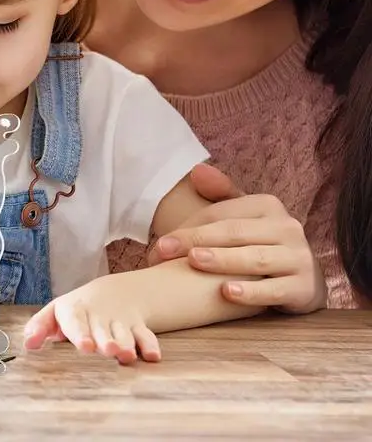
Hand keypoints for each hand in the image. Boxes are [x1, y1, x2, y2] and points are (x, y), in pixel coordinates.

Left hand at [22, 277, 159, 364]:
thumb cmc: (76, 311)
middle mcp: (99, 316)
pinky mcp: (137, 327)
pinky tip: (153, 357)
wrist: (112, 294)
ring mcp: (119, 321)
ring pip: (125, 333)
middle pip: (103, 330)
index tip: (85, 346)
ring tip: (126, 355)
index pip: (76, 321)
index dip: (80, 333)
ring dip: (127, 343)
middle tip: (108, 350)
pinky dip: (150, 345)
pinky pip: (146, 335)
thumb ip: (40, 327)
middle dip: (106, 340)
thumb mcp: (56, 313)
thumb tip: (28, 344)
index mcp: (76, 311)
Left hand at [148, 163, 326, 313]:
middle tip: (163, 252)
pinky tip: (227, 293)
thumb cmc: (262, 244)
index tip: (160, 244)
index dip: (188, 227)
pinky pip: (275, 290)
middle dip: (195, 241)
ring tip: (194, 262)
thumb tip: (196, 171)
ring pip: (254, 259)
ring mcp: (299, 258)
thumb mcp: (244, 217)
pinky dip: (251, 292)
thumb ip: (221, 194)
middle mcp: (288, 227)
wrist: (304, 279)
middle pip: (233, 233)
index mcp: (268, 205)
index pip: (220, 214)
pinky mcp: (305, 288)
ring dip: (222, 260)